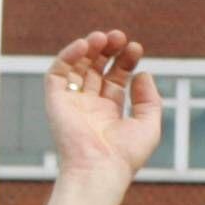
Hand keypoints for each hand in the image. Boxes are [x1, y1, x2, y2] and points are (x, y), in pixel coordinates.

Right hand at [42, 31, 164, 181]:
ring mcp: (71, 102)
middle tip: (119, 36)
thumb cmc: (126, 154)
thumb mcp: (149, 124)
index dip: (125, 61)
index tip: (136, 47)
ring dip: (89, 48)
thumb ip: (149, 99)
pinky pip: (57, 73)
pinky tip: (85, 45)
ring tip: (104, 36)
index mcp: (109, 112)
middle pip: (96, 69)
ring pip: (76, 67)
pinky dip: (68, 55)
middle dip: (108, 50)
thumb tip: (143, 74)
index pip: (115, 78)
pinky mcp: (55, 101)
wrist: (100, 168)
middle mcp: (88, 105)